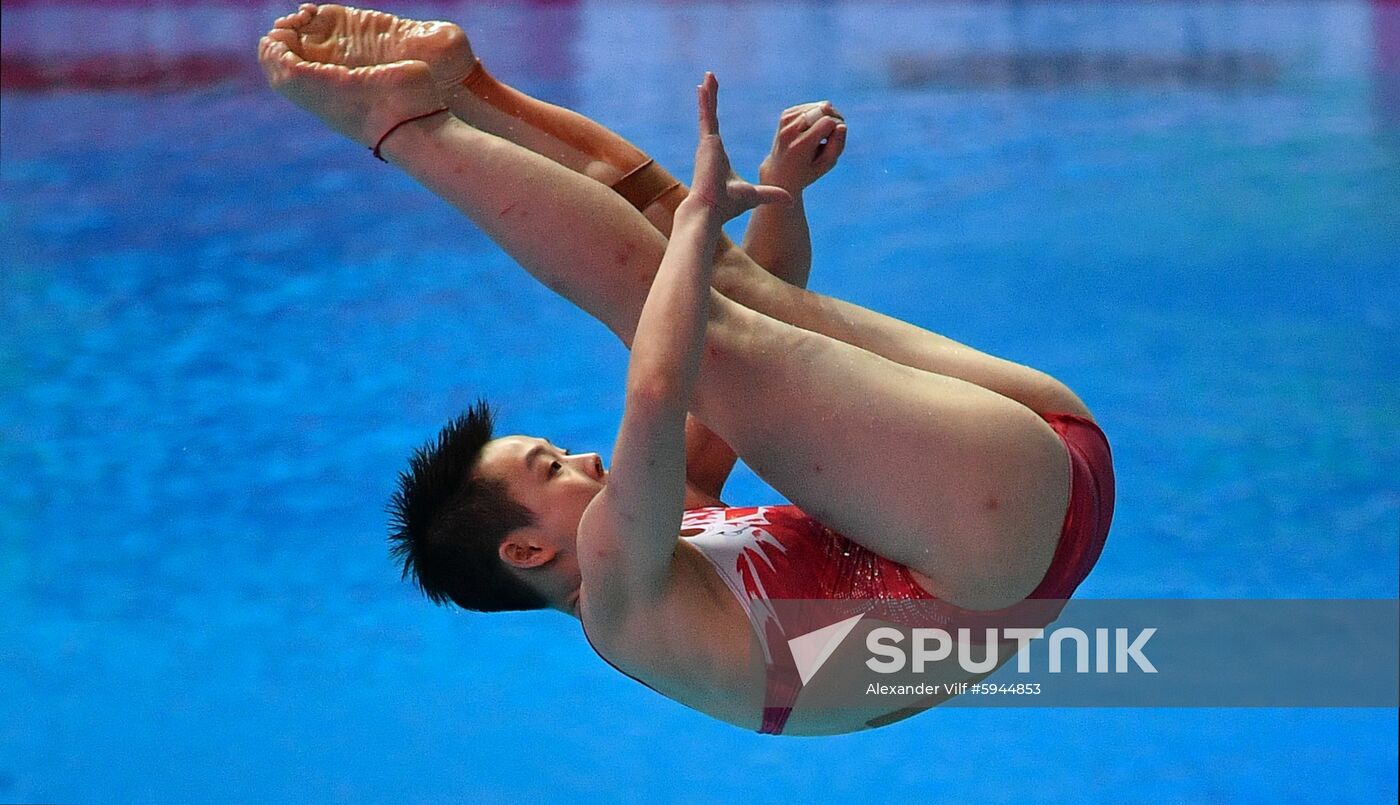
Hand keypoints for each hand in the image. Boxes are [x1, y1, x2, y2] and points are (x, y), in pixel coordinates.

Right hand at [686, 73, 791, 222]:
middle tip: (709, 81)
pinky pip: (706, 115)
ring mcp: (707, 143)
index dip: (713, 117)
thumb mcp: (755, 195)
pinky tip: (704, 84)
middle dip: (709, 99)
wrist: (711, 210)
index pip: (715, 130)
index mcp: (718, 156)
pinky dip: (706, 100)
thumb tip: (791, 200)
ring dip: (708, 94)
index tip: (712, 107)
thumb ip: (771, 194)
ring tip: (709, 75)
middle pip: (710, 117)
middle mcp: (710, 147)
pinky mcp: (707, 141)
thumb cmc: (728, 206)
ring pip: (708, 112)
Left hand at [758, 101, 846, 193]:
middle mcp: (791, 130)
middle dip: (835, 118)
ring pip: (820, 106)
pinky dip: (818, 115)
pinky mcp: (786, 114)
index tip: (834, 141)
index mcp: (800, 145)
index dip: (837, 128)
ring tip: (822, 134)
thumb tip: (842, 125)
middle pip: (824, 109)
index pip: (828, 122)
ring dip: (827, 117)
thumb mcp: (825, 165)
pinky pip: (812, 106)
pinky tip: (813, 129)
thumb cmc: (806, 171)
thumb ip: (837, 146)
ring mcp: (786, 120)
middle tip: (832, 135)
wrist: (779, 173)